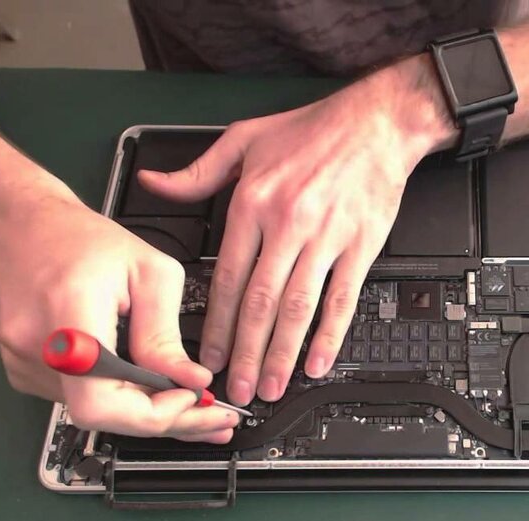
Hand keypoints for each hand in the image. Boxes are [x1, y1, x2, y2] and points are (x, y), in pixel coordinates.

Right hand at [0, 176, 237, 442]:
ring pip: (95, 410)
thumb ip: (166, 333)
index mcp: (69, 315)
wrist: (18, 226)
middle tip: (212, 415)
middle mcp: (37, 347)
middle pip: (103, 415)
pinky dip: (120, 395)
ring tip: (188, 397)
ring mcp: (23, 363)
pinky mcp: (24, 370)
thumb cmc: (79, 239)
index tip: (191, 399)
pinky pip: (80, 396)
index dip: (152, 414)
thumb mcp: (149, 271)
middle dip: (165, 419)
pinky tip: (147, 383)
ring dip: (144, 407)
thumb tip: (191, 380)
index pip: (101, 402)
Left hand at [139, 61, 451, 404]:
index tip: (209, 356)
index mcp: (254, 202)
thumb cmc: (312, 130)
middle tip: (238, 388)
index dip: (217, 324)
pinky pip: (343, 298)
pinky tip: (318, 360)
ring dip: (283, 353)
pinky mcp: (361, 246)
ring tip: (272, 386)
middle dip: (247, 352)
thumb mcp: (243, 138)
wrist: (375, 122)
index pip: (229, 277)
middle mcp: (288, 223)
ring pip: (299, 307)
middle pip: (261, 302)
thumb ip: (196, 172)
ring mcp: (327, 238)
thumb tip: (153, 183)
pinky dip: (330, 335)